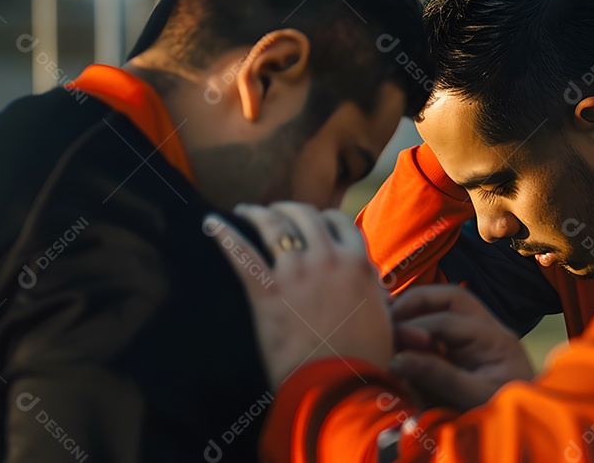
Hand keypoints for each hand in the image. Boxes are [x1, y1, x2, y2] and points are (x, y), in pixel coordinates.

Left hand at [205, 203, 392, 388]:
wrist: (339, 384)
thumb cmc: (364, 358)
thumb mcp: (381, 316)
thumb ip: (373, 291)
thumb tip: (372, 284)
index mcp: (358, 263)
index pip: (339, 223)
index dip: (324, 218)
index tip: (314, 222)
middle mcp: (328, 258)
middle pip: (305, 216)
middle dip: (289, 209)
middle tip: (277, 212)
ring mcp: (296, 272)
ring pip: (275, 225)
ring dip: (258, 213)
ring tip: (246, 211)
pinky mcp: (268, 292)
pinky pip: (242, 254)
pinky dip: (224, 235)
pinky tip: (211, 222)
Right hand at [388, 285, 534, 410]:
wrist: (532, 428)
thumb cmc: (507, 414)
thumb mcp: (474, 399)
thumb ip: (439, 377)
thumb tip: (397, 360)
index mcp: (496, 339)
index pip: (451, 319)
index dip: (419, 326)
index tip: (394, 339)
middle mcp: (490, 329)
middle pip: (452, 297)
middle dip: (418, 301)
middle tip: (387, 315)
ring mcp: (481, 336)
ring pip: (449, 305)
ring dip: (419, 308)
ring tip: (389, 318)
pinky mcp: (470, 348)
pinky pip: (445, 323)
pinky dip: (422, 322)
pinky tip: (401, 332)